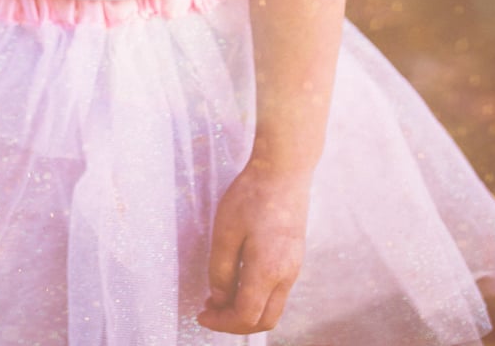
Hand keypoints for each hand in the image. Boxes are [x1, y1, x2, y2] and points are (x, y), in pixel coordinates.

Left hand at [195, 164, 310, 335]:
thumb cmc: (252, 196)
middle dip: (234, 323)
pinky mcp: (294, 258)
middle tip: (209, 310)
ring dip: (245, 310)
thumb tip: (219, 298)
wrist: (284, 171)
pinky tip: (237, 280)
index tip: (201, 315)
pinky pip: (276, 291)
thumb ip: (221, 270)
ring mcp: (294, 268)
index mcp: (267, 271)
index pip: (246, 316)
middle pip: (263, 321)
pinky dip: (256, 296)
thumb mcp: (226, 232)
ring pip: (271, 308)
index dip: (221, 322)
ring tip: (218, 296)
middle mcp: (286, 276)